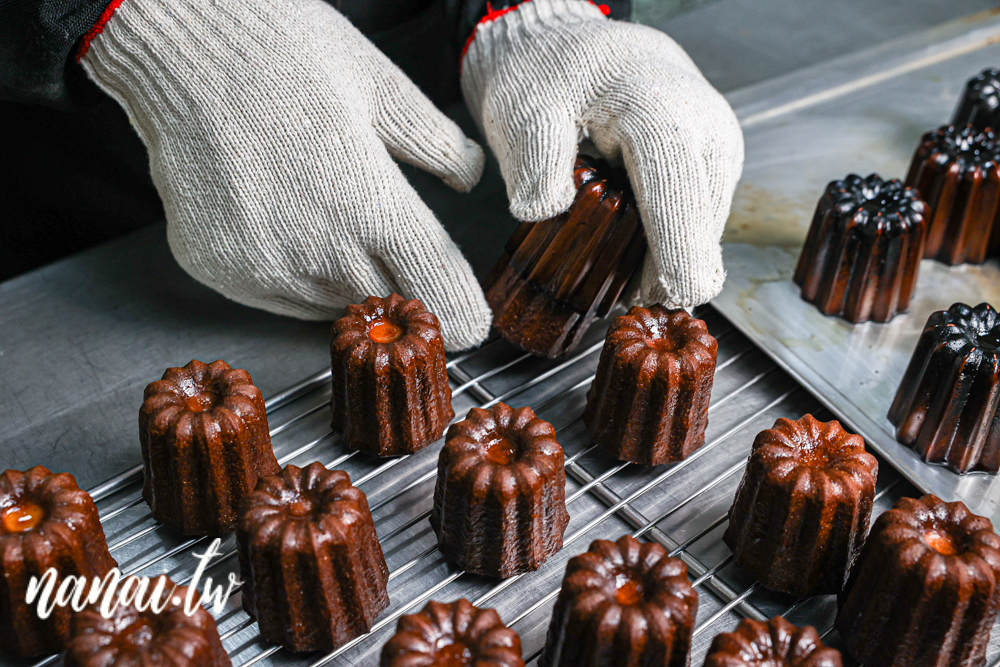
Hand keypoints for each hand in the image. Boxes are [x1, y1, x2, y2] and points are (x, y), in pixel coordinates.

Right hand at [80, 0, 491, 349]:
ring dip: (350, 281)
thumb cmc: (286, 54)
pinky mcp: (223, 271)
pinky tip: (289, 223)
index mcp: (374, 207)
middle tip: (395, 253)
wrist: (181, 47)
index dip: (463, 314)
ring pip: (335, 306)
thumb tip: (469, 175)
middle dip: (404, 291)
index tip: (470, 320)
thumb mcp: (383, 86)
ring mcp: (266, 267)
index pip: (440, 292)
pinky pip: (282, 297)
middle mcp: (321, 252)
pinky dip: (298, 276)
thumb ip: (438, 142)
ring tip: (332, 219)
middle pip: (388, 306)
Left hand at [461, 0, 743, 307]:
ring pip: (707, 222)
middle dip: (670, 269)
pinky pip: (702, 212)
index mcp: (658, 111)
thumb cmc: (548, 74)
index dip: (677, 254)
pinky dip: (674, 237)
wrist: (574, 45)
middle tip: (621, 299)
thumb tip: (549, 211)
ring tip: (622, 274)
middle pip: (702, 218)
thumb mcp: (524, 112)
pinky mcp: (716, 157)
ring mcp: (717, 142)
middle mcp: (703, 126)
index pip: (677, 193)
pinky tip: (639, 248)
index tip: (667, 298)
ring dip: (672, 257)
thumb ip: (536, 165)